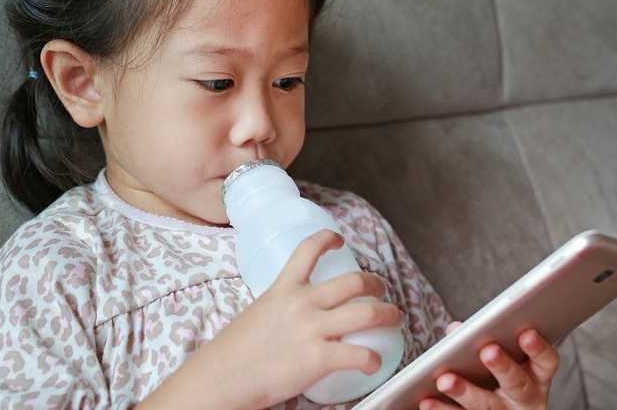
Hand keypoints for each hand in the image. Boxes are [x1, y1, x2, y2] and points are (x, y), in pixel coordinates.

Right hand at [204, 229, 404, 409]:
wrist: (222, 377)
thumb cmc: (234, 352)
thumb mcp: (257, 314)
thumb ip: (279, 309)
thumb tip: (293, 317)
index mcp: (283, 289)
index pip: (308, 249)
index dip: (329, 239)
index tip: (340, 239)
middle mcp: (301, 303)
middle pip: (353, 282)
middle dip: (375, 284)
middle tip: (381, 290)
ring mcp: (311, 329)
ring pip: (366, 312)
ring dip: (388, 314)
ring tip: (394, 318)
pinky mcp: (318, 358)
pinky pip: (359, 354)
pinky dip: (373, 359)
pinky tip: (374, 363)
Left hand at [418, 321, 559, 409]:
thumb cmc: (498, 379)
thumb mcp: (501, 362)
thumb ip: (480, 341)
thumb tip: (456, 330)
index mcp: (535, 377)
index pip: (546, 362)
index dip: (538, 348)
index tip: (526, 333)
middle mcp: (525, 400)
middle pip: (517, 384)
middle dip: (502, 367)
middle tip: (487, 351)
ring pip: (487, 407)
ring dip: (465, 392)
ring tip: (445, 380)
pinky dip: (444, 409)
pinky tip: (427, 401)